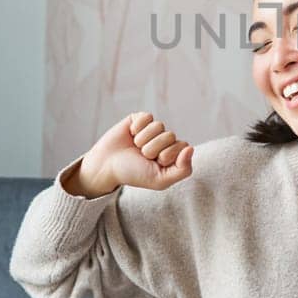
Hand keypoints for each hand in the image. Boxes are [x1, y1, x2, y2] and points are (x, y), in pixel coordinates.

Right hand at [65, 112, 194, 196]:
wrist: (106, 166)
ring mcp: (152, 129)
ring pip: (158, 126)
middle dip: (153, 149)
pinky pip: (147, 117)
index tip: (154, 164)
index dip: (166, 156)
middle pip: (170, 136)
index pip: (183, 146)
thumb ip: (183, 170)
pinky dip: (136, 128)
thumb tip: (191, 148)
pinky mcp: (140, 119)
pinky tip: (130, 135)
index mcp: (173, 154)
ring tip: (135, 147)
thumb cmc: (133, 174)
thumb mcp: (160, 180)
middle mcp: (165, 140)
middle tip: (142, 157)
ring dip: (143, 140)